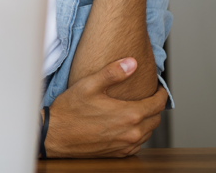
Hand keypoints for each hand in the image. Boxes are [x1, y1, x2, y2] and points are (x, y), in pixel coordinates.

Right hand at [46, 57, 166, 157]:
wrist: (54, 135)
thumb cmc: (69, 110)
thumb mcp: (89, 85)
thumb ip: (113, 73)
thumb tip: (132, 62)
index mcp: (129, 114)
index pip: (157, 104)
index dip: (162, 94)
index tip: (159, 89)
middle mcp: (131, 133)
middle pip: (155, 119)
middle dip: (155, 107)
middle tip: (150, 98)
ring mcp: (125, 145)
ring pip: (147, 132)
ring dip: (147, 121)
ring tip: (139, 110)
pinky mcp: (117, 153)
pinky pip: (137, 144)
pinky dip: (138, 134)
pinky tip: (127, 126)